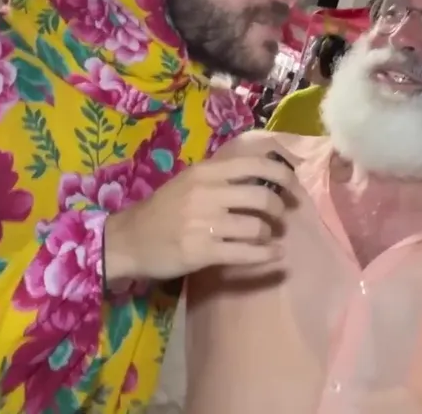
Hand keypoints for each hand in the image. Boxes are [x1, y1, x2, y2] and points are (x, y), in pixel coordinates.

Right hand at [103, 154, 297, 280]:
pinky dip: (266, 255)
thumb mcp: (190, 181)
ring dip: (269, 234)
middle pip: (263, 197)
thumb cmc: (163, 209)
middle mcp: (207, 193)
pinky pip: (245, 253)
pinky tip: (274, 255)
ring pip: (257, 227)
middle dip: (280, 209)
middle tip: (281, 216)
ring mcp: (204, 223)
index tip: (293, 186)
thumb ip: (222, 175)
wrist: (128, 239)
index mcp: (206, 171)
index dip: (284, 174)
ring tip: (268, 237)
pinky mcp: (202, 251)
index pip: (257, 164)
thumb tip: (265, 171)